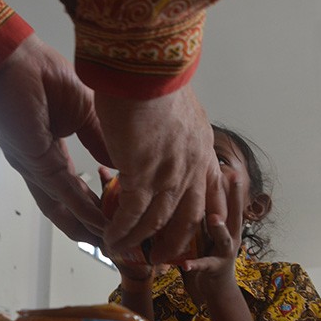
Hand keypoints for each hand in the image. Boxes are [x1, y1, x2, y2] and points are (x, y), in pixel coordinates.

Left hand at [0, 34, 111, 243]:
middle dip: (93, 228)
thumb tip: (125, 164)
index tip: (123, 220)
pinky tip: (101, 222)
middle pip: (69, 209)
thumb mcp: (88, 112)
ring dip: (88, 228)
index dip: (99, 208)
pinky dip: (83, 210)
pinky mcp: (34, 162)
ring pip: (65, 209)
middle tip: (119, 244)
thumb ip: (103, 140)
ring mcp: (36, 168)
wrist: (15, 57)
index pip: (79, 191)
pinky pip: (63, 192)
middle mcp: (43, 167)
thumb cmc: (43, 74)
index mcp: (53, 154)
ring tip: (112, 244)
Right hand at [95, 84, 225, 262]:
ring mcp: (169, 171)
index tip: (202, 231)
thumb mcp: (175, 105)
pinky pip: (133, 213)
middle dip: (176, 241)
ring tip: (123, 251)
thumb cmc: (154, 75)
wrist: (144, 63)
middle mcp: (191, 164)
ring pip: (157, 220)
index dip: (206, 215)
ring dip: (139, 240)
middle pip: (189, 216)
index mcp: (201, 147)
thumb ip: (173, 127)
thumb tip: (159, 134)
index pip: (210, 190)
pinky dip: (122, 230)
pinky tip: (110, 239)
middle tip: (163, 257)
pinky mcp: (143, 172)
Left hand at [180, 174, 243, 301]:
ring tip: (213, 218)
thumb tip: (188, 192)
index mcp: (228, 226)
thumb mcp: (208, 232)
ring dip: (219, 228)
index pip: (229, 201)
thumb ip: (202, 215)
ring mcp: (226, 252)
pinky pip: (205, 265)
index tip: (230, 164)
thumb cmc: (209, 254)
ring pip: (224, 237)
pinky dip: (195, 264)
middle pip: (234, 213)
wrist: (218, 289)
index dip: (231, 184)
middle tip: (234, 177)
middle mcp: (232, 236)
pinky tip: (186, 264)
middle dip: (235, 195)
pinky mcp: (216, 269)